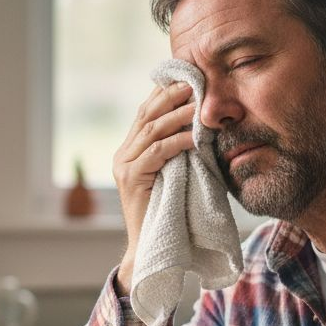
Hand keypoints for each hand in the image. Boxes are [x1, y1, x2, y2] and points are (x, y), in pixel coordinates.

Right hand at [112, 81, 196, 293]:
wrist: (151, 248)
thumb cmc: (169, 213)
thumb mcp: (174, 174)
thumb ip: (178, 151)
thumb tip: (202, 125)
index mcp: (130, 150)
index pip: (147, 112)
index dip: (166, 92)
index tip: (189, 77)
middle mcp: (122, 154)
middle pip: (146, 114)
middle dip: (171, 95)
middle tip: (195, 81)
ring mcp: (123, 166)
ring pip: (152, 129)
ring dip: (178, 114)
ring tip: (199, 103)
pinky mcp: (131, 179)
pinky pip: (156, 152)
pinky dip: (177, 141)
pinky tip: (194, 135)